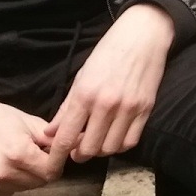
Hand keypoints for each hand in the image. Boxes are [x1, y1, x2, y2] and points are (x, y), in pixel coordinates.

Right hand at [0, 89, 54, 195]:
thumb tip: (73, 144)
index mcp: (18, 153)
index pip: (50, 172)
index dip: (55, 163)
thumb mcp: (27, 121)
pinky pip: (3, 193)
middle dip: (40, 169)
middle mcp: (2, 173)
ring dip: (23, 177)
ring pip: (20, 189)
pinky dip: (6, 182)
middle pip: (37, 183)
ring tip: (13, 156)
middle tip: (32, 153)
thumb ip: (50, 137)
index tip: (53, 155)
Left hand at [44, 3, 173, 178]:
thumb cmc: (109, 51)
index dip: (58, 154)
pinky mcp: (145, 110)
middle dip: (79, 153)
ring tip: (95, 140)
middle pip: (89, 148)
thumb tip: (50, 132)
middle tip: (76, 148)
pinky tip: (113, 136)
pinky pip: (130, 142)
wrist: (142, 35)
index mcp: (85, 92)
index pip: (66, 136)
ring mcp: (128, 108)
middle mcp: (106, 104)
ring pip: (110, 149)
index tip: (54, 160)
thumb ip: (66, 106)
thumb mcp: (82, 74)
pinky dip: (119, 145)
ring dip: (100, 150)